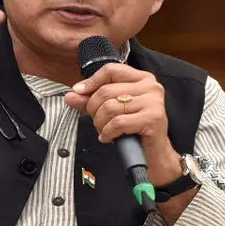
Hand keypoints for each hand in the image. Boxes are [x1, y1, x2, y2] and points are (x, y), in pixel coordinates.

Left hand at [64, 64, 183, 184]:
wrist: (154, 155)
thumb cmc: (134, 131)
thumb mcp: (110, 111)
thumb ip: (90, 101)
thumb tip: (71, 95)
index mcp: (142, 78)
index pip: (111, 70)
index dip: (91, 82)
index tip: (79, 93)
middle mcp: (150, 86)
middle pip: (106, 91)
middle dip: (94, 110)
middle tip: (98, 123)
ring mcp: (153, 102)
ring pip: (110, 107)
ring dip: (101, 124)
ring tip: (106, 132)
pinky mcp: (153, 118)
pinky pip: (118, 123)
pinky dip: (108, 133)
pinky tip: (110, 138)